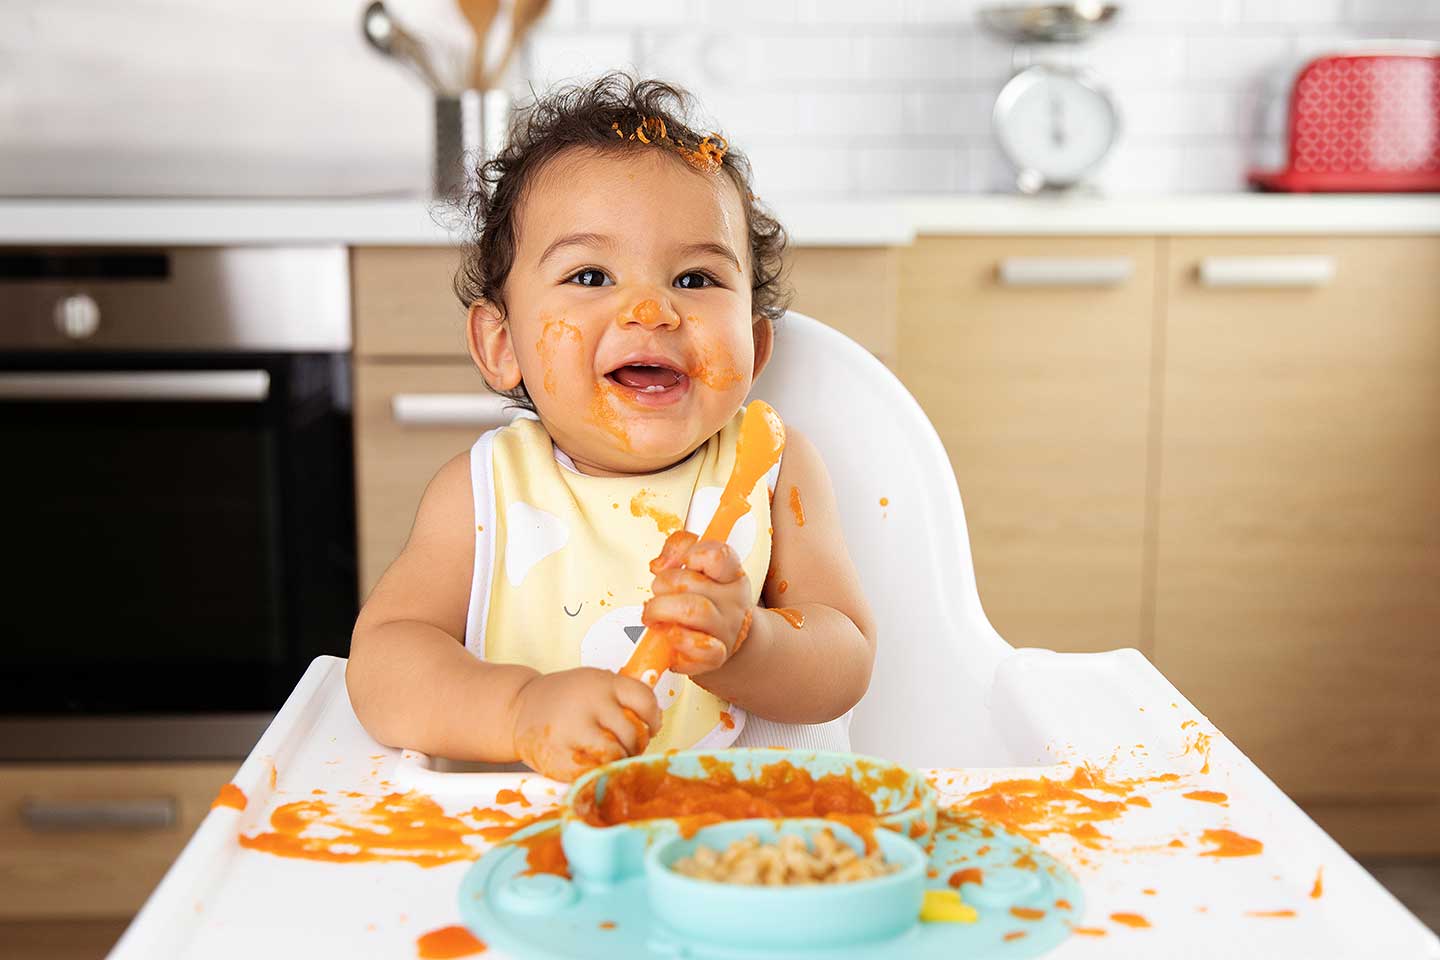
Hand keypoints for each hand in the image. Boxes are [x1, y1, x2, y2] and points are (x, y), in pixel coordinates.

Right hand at [510, 668, 660, 781]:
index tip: (651, 727)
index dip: (654, 718)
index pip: (645, 700)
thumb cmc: (565, 698)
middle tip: (629, 747)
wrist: (519, 709)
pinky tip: (592, 764)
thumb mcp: (594, 682)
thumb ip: (622, 697)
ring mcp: (572, 731)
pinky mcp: (557, 757)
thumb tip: (654, 725)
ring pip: (615, 756)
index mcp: (602, 683)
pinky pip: (591, 773)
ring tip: (612, 756)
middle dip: (636, 745)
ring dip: (619, 761)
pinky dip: (597, 773)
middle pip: (633, 734)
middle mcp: (588, 704)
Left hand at [641, 531, 755, 675]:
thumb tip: (659, 564)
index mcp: (729, 574)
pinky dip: (680, 641)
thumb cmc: (705, 600)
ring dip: (661, 609)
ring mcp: (725, 629)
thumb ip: (677, 551)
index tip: (683, 561)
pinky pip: (701, 648)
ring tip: (653, 615)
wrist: (725, 640)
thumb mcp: (697, 569)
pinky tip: (671, 637)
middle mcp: (731, 600)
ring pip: (694, 611)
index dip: (694, 554)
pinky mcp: (716, 656)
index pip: (719, 555)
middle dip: (662, 584)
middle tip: (657, 592)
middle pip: (691, 582)